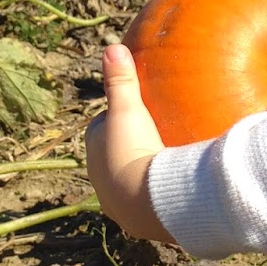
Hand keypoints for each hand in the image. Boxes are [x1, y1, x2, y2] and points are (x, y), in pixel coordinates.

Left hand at [84, 44, 173, 241]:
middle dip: (127, 146)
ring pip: (126, 181)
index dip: (117, 118)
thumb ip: (121, 80)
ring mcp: (115, 201)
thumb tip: (111, 46)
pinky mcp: (134, 220)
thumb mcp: (128, 110)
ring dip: (140, 172)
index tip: (137, 110)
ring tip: (165, 161)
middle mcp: (99, 177)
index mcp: (95, 150)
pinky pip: (144, 201)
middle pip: (112, 155)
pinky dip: (152, 193)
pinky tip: (172, 186)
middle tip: (153, 135)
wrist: (146, 202)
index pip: (102, 128)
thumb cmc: (134, 151)